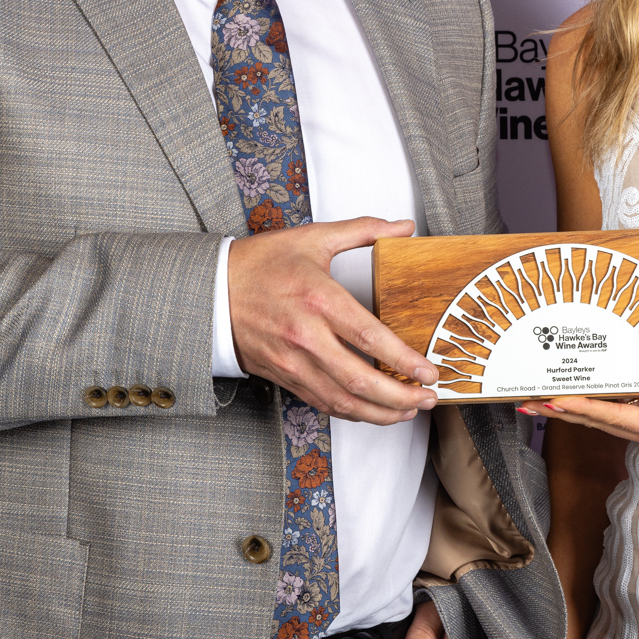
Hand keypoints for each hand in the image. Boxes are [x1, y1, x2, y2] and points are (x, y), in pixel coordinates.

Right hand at [227, 217, 435, 423]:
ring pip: (343, 401)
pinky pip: (324, 403)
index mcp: (318, 299)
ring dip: (381, 413)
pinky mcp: (284, 377)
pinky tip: (374, 410)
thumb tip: (402, 226)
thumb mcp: (312, 238)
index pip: (370, 337)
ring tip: (408, 410)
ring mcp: (293, 362)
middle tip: (429, 396)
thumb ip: (362, 230)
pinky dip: (353, 412)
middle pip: (361, 380)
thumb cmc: (258, 264)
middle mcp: (306, 336)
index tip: (429, 370)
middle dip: (401, 395)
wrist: (209, 291)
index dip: (404, 359)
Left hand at [520, 363, 638, 461]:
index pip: (617, 417)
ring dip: (573, 411)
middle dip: (563, 413)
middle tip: (527, 401)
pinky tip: (581, 397)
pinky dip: (595, 408)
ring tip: (541, 401)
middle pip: (600, 422)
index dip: (584, 407)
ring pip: (605, 421)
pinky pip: (619, 416)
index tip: (555, 399)